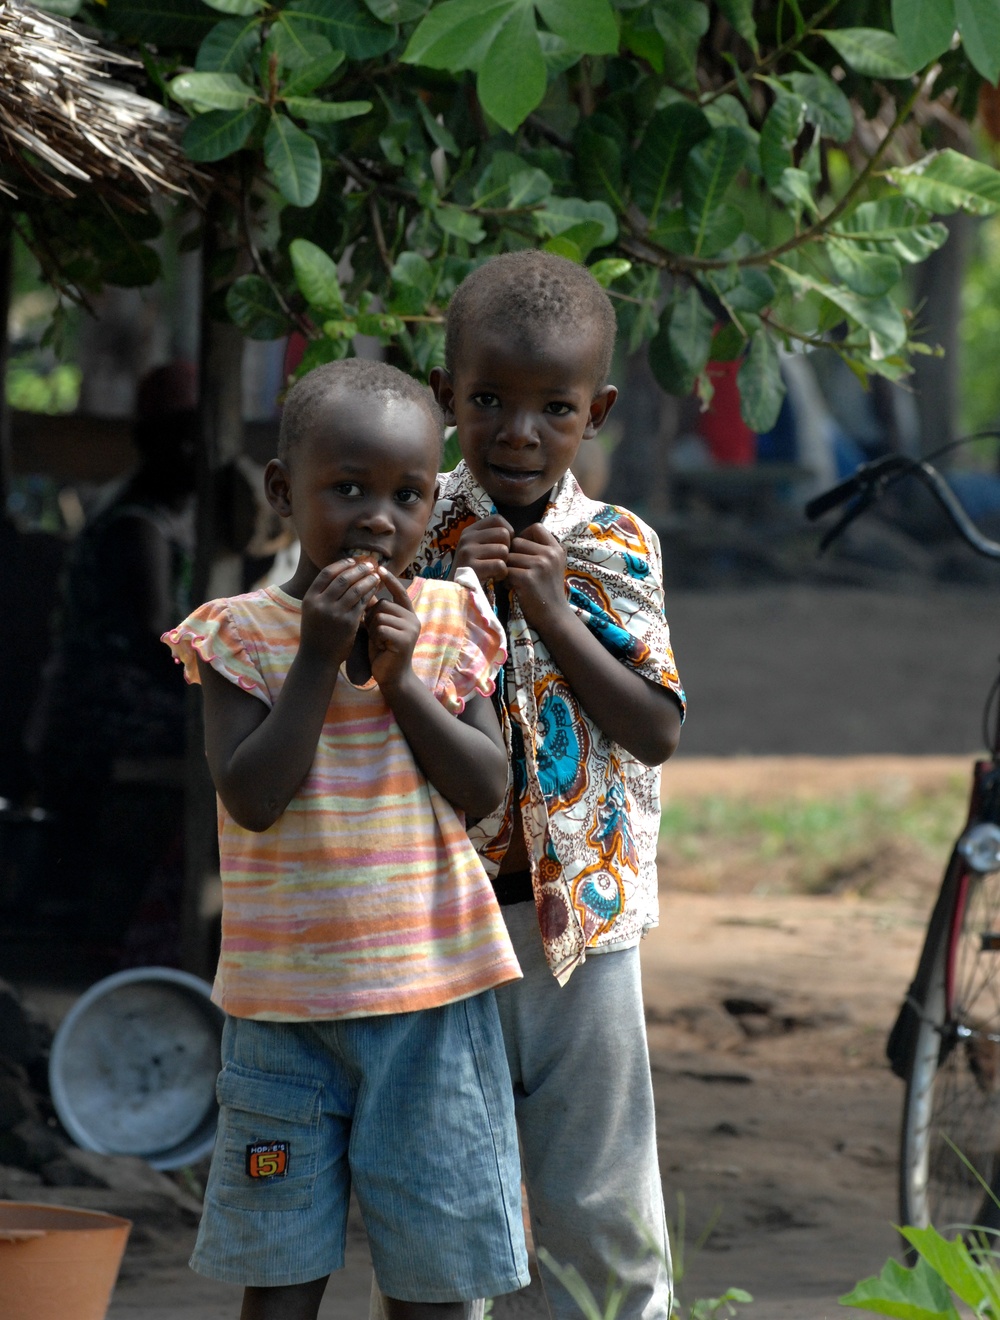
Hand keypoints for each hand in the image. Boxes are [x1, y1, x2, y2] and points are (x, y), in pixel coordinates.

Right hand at [299, 558, 380, 665]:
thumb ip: (322, 594)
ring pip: (355, 589)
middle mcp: (321, 604)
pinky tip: (375, 589)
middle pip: (342, 578)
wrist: (318, 658)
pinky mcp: (348, 623)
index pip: (326, 573)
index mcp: (310, 598)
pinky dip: (370, 593)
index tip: (352, 560)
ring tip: (375, 575)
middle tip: (369, 564)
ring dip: (367, 579)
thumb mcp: (312, 611)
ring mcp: (335, 613)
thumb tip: (339, 572)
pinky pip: (362, 603)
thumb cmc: (317, 633)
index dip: (341, 564)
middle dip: (358, 569)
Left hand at [366, 568, 420, 692]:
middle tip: (376, 634)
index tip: (379, 567)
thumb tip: (367, 590)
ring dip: (373, 628)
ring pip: (380, 615)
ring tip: (379, 641)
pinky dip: (376, 637)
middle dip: (372, 617)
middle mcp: (412, 619)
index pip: (399, 592)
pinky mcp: (405, 639)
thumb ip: (376, 610)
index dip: (390, 580)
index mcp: (408, 614)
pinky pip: (381, 628)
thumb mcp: (379, 627)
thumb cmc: (384, 651)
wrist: (392, 676)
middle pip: (383, 604)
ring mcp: (410, 629)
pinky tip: (381, 647)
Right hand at [450, 514, 512, 584]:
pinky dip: (502, 574)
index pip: (497, 519)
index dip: (508, 531)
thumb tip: (513, 533)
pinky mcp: (471, 567)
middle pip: (504, 534)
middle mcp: (467, 537)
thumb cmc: (474, 569)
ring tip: (496, 570)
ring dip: (505, 563)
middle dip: (508, 549)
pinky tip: (496, 577)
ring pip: (503, 549)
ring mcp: (467, 551)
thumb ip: (491, 537)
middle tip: (500, 560)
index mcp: (470, 530)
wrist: (457, 591)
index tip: (505, 545)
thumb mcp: (478, 548)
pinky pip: (500, 565)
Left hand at [506, 524, 567, 629]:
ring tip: (514, 580)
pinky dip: (506, 580)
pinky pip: (506, 571)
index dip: (524, 536)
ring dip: (507, 568)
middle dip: (512, 555)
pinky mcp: (528, 578)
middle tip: (515, 570)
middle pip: (517, 542)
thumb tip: (513, 538)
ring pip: (509, 557)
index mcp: (556, 549)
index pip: (535, 527)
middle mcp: (550, 554)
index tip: (522, 551)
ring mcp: (540, 565)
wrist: (554, 616)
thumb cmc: (548, 591)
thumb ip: (539, 550)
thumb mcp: (552, 565)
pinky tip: (513, 588)